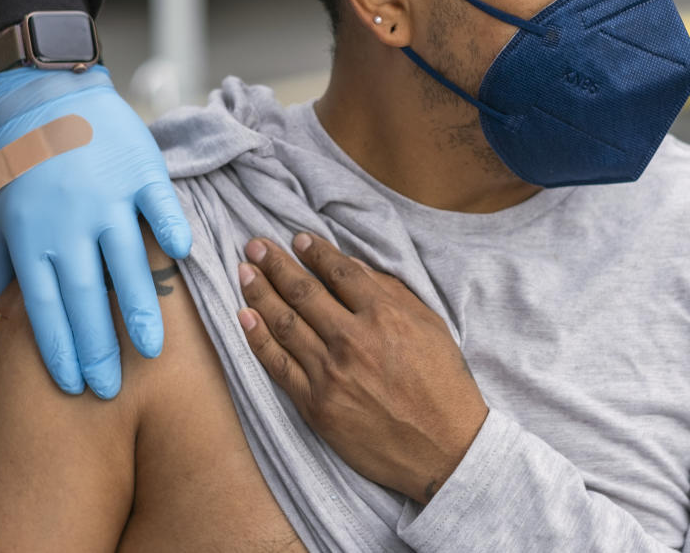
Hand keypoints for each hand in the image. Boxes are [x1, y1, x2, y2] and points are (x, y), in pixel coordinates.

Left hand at [0, 66, 191, 397]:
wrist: (41, 95)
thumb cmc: (14, 162)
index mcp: (29, 237)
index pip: (45, 308)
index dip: (61, 350)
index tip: (74, 385)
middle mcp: (68, 222)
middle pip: (85, 297)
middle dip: (99, 348)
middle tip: (111, 388)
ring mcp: (105, 196)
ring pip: (128, 263)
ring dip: (141, 308)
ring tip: (154, 350)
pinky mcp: (137, 170)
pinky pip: (159, 205)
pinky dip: (170, 230)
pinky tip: (182, 258)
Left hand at [237, 233, 486, 503]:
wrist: (445, 449)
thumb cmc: (442, 385)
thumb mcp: (430, 326)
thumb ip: (391, 292)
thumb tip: (351, 264)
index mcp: (384, 315)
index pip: (339, 272)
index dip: (314, 252)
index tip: (297, 240)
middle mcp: (352, 339)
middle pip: (302, 292)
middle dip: (274, 264)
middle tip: (254, 246)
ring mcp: (330, 372)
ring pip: (284, 323)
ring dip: (259, 293)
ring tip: (244, 272)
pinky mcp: (316, 404)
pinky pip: (278, 365)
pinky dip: (258, 339)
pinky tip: (244, 317)